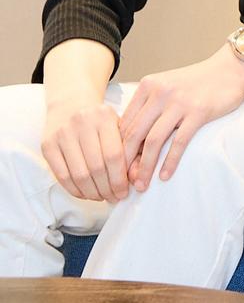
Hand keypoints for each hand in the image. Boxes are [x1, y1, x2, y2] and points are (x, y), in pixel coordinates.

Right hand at [41, 88, 129, 203]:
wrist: (70, 104)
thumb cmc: (100, 120)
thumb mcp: (118, 125)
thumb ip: (130, 147)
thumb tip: (136, 178)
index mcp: (104, 117)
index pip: (114, 155)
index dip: (120, 178)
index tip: (125, 192)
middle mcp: (81, 124)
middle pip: (96, 167)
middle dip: (107, 188)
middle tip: (114, 198)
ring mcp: (62, 134)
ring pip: (78, 174)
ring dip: (91, 192)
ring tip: (101, 197)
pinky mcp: (47, 145)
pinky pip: (62, 175)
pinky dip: (75, 190)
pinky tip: (85, 194)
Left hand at [118, 48, 243, 190]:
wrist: (230, 70)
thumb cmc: (197, 83)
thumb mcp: (167, 87)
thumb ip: (149, 108)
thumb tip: (132, 144)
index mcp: (148, 86)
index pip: (125, 124)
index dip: (118, 149)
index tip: (117, 169)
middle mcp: (160, 92)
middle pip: (135, 134)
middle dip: (126, 163)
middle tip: (123, 183)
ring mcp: (180, 102)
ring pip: (154, 140)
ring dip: (145, 167)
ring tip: (142, 185)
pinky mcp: (199, 111)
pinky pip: (179, 141)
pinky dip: (170, 161)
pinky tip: (165, 175)